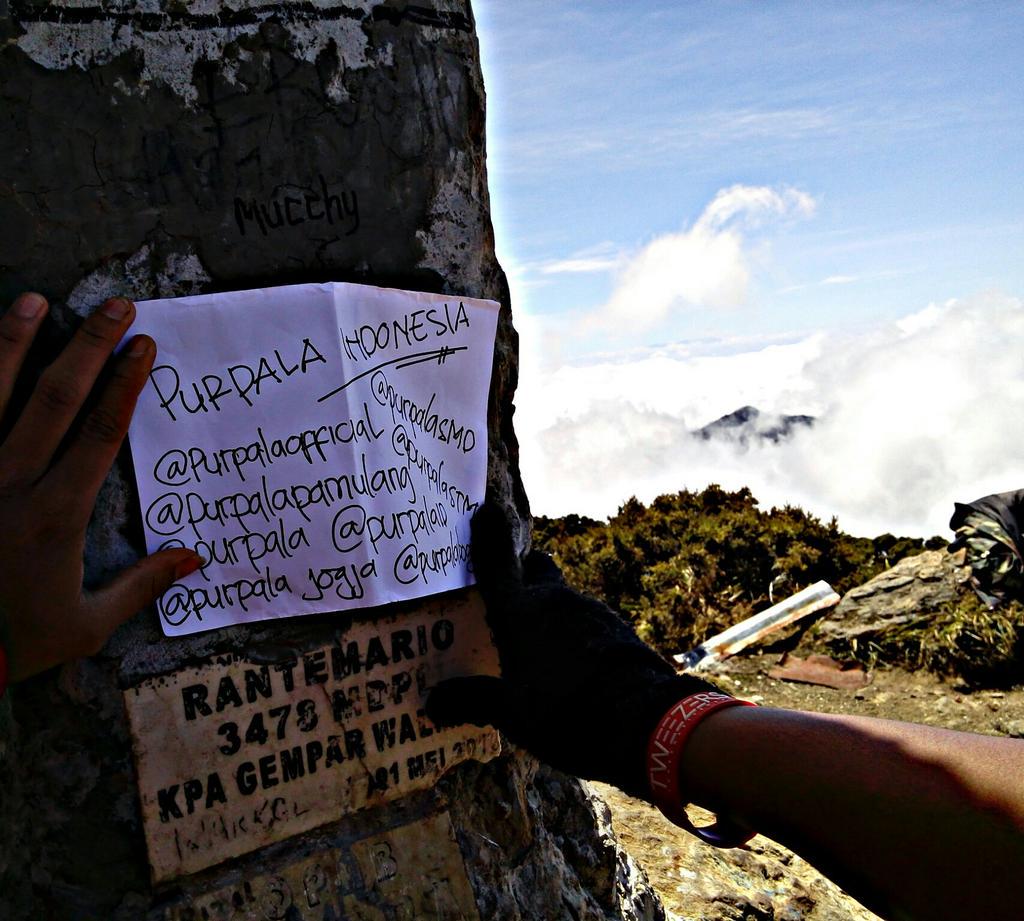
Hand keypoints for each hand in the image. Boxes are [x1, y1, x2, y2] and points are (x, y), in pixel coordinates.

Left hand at [0, 293, 201, 682]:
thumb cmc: (12, 639)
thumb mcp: (86, 625)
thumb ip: (140, 586)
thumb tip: (193, 559)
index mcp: (56, 514)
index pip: (99, 433)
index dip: (124, 385)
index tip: (143, 347)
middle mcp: (10, 483)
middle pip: (55, 399)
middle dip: (89, 347)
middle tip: (115, 307)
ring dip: (14, 344)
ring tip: (35, 302)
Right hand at [427, 502, 720, 796]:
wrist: (643, 720)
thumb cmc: (564, 711)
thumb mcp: (512, 715)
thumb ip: (473, 701)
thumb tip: (432, 703)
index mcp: (520, 613)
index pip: (497, 565)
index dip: (488, 537)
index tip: (485, 510)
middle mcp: (554, 601)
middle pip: (536, 568)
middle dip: (524, 571)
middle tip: (510, 593)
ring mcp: (590, 611)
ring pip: (562, 598)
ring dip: (550, 612)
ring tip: (541, 648)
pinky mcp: (617, 627)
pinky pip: (586, 621)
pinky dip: (575, 633)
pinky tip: (574, 665)